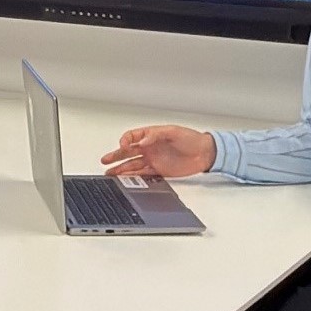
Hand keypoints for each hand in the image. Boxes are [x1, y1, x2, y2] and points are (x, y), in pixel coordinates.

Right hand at [101, 124, 215, 177]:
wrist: (205, 153)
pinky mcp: (158, 171)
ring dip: (121, 168)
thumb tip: (142, 141)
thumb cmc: (192, 139)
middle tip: (105, 160)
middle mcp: (150, 148)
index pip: (132, 136)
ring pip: (132, 164)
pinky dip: (133, 177)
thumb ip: (156, 135)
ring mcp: (153, 160)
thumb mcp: (173, 132)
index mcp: (151, 135)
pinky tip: (124, 178)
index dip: (126, 140)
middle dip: (116, 155)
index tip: (123, 145)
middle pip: (128, 151)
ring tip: (109, 173)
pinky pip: (142, 174)